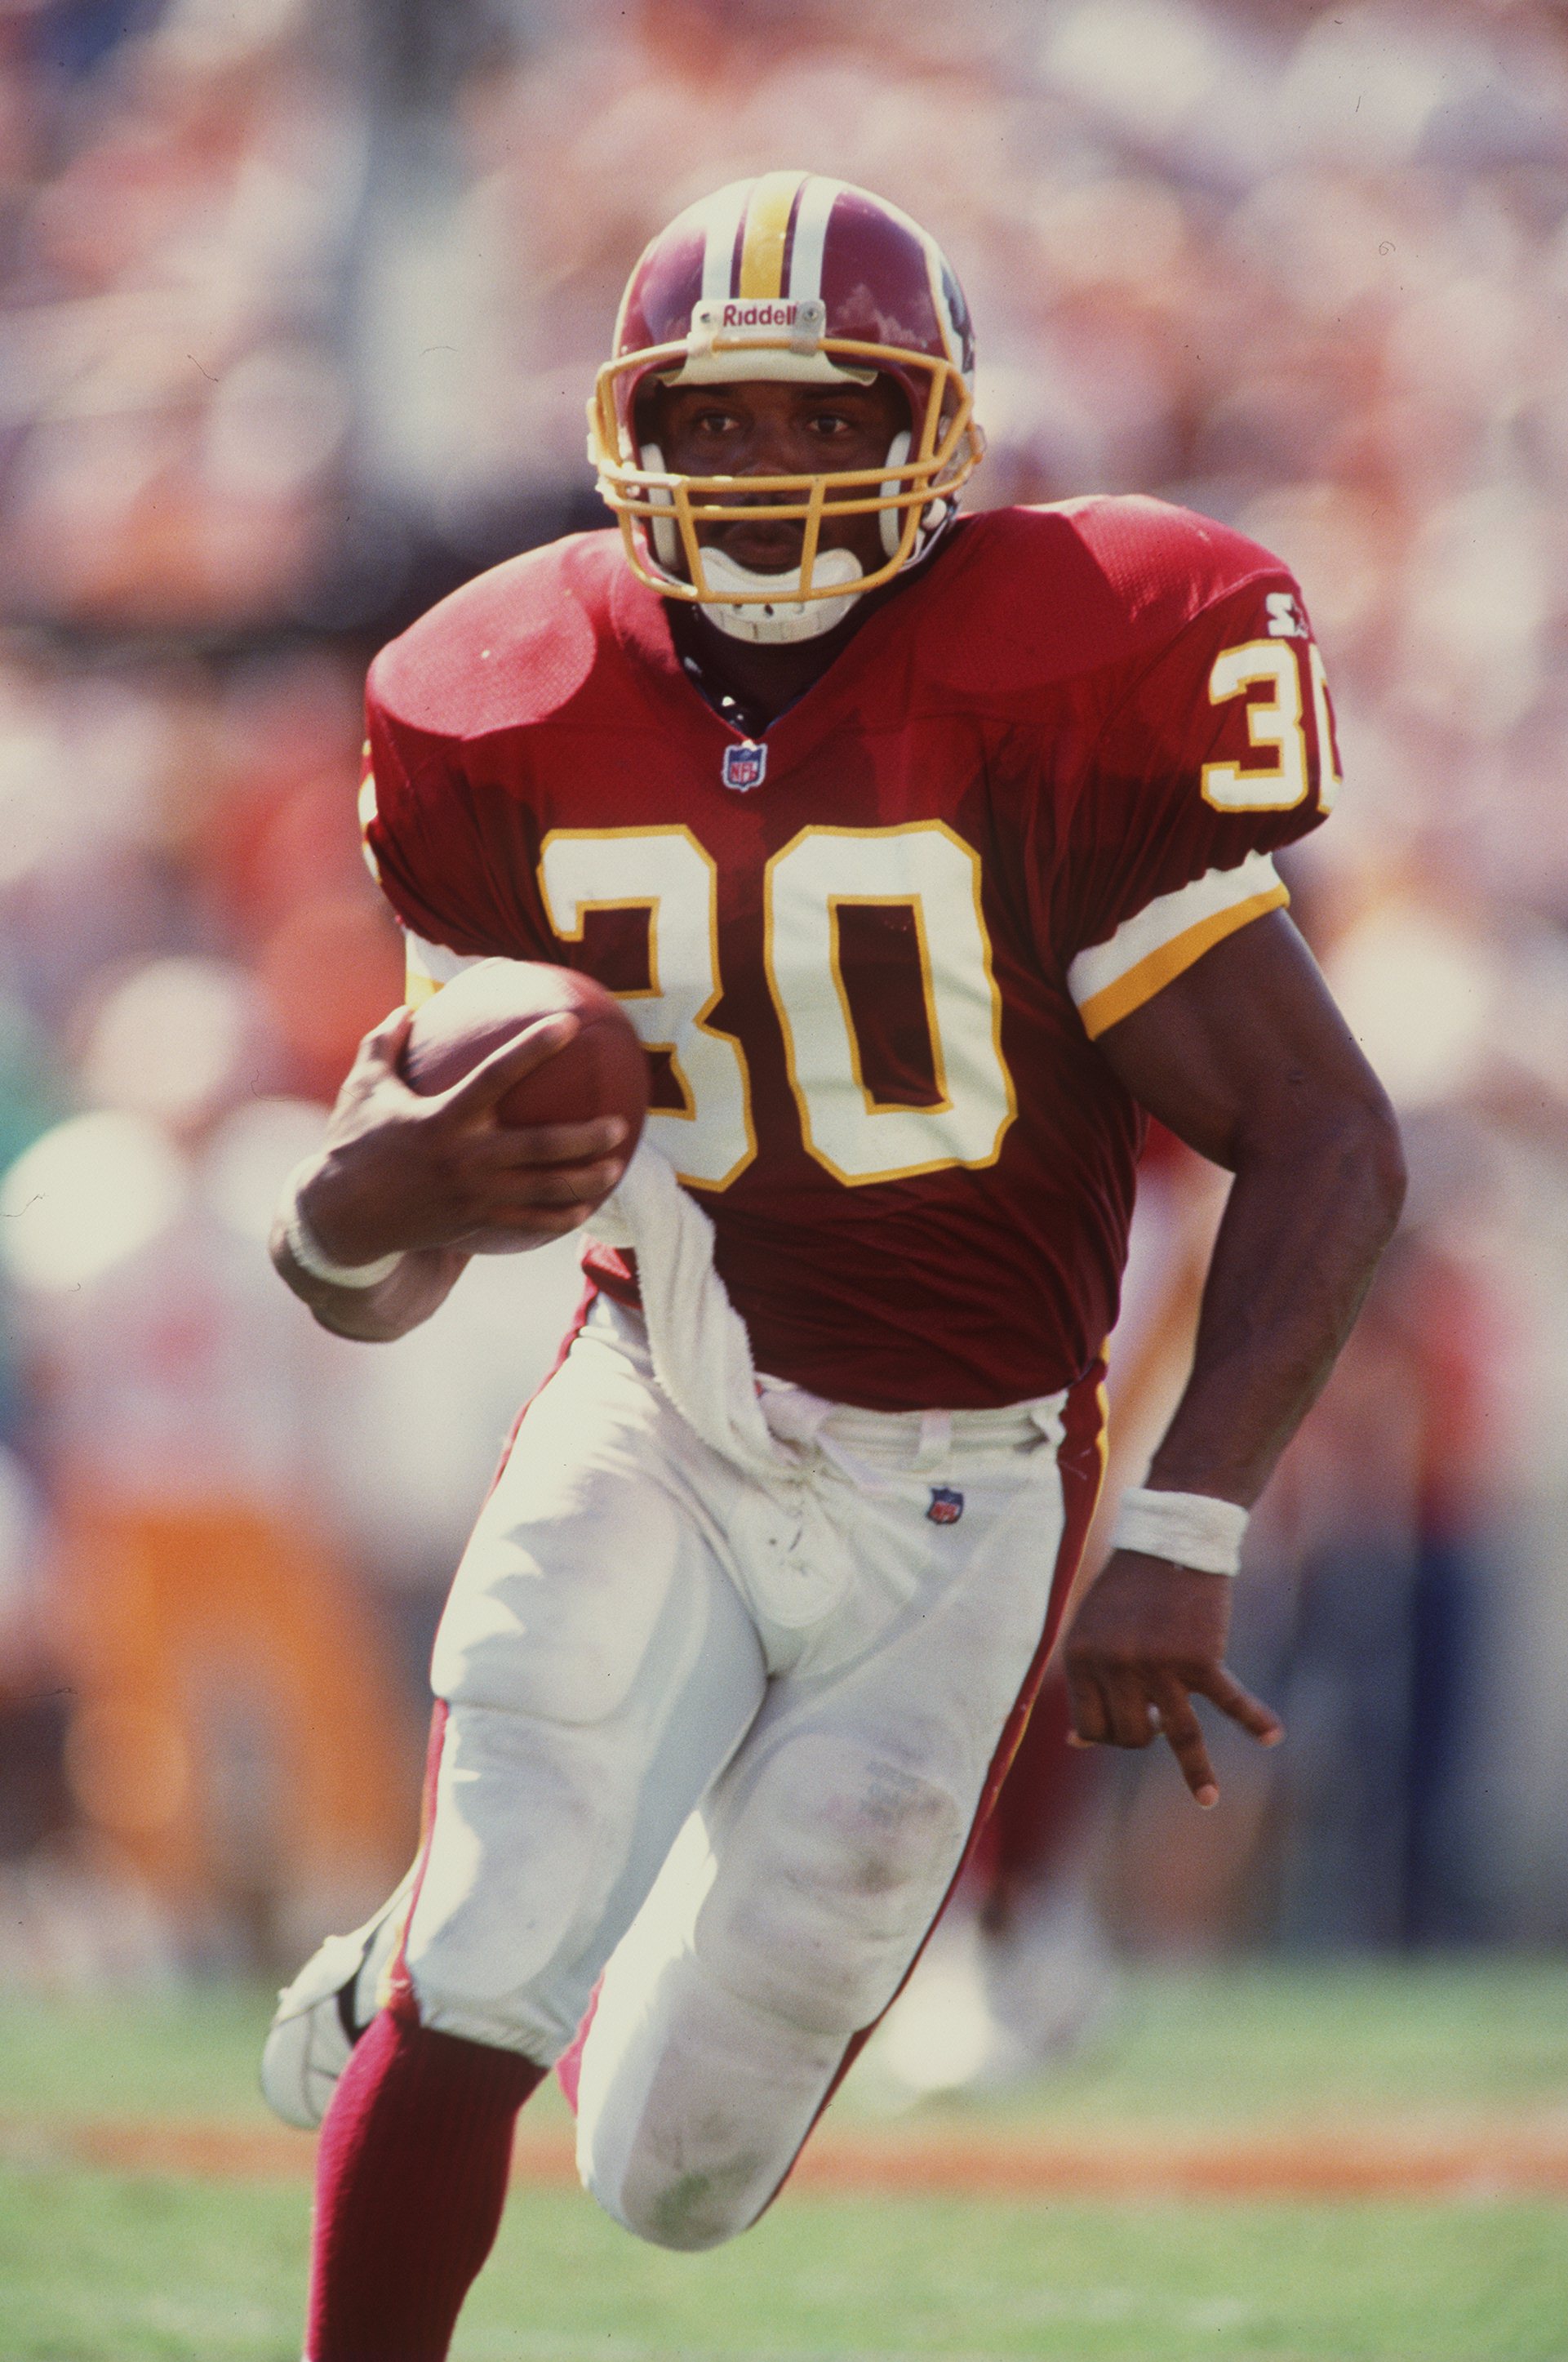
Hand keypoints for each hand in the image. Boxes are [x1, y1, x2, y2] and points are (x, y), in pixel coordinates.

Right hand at [297, 1006, 630, 1265]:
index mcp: (441, 1116)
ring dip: (584, 1181)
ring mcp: (472, 1195)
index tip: (570, 1023)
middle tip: (620, 1123)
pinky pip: (526, 1222)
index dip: (535, 1047)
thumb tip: (409, 1006)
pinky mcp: (473, 1222)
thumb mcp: (363, 1088)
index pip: (498, 1074)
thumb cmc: (354, 1142)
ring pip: (541, 1190)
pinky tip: (587, 1210)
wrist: (341, 1217)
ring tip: (617, 1167)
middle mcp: (464, 1157)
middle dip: (584, 1138)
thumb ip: (386, 1043)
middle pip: (539, 1146)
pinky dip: (559, 1218)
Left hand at [1061, 1550, 1282, 1807]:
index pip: (1093, 1727)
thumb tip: (1078, 1743)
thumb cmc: (1126, 1591)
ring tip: (1207, 1801)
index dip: (1111, 1733)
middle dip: (1148, 1734)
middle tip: (1161, 1716)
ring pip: (1179, 1734)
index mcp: (1083, 1659)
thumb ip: (1086, 1683)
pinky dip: (1254, 1719)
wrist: (1167, 1539)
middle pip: (1134, 1734)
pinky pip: (1231, 1701)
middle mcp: (1117, 1666)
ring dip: (1196, 1772)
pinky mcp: (1201, 1657)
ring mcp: (1160, 1664)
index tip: (1129, 1722)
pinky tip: (1272, 1736)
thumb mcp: (1090, 1632)